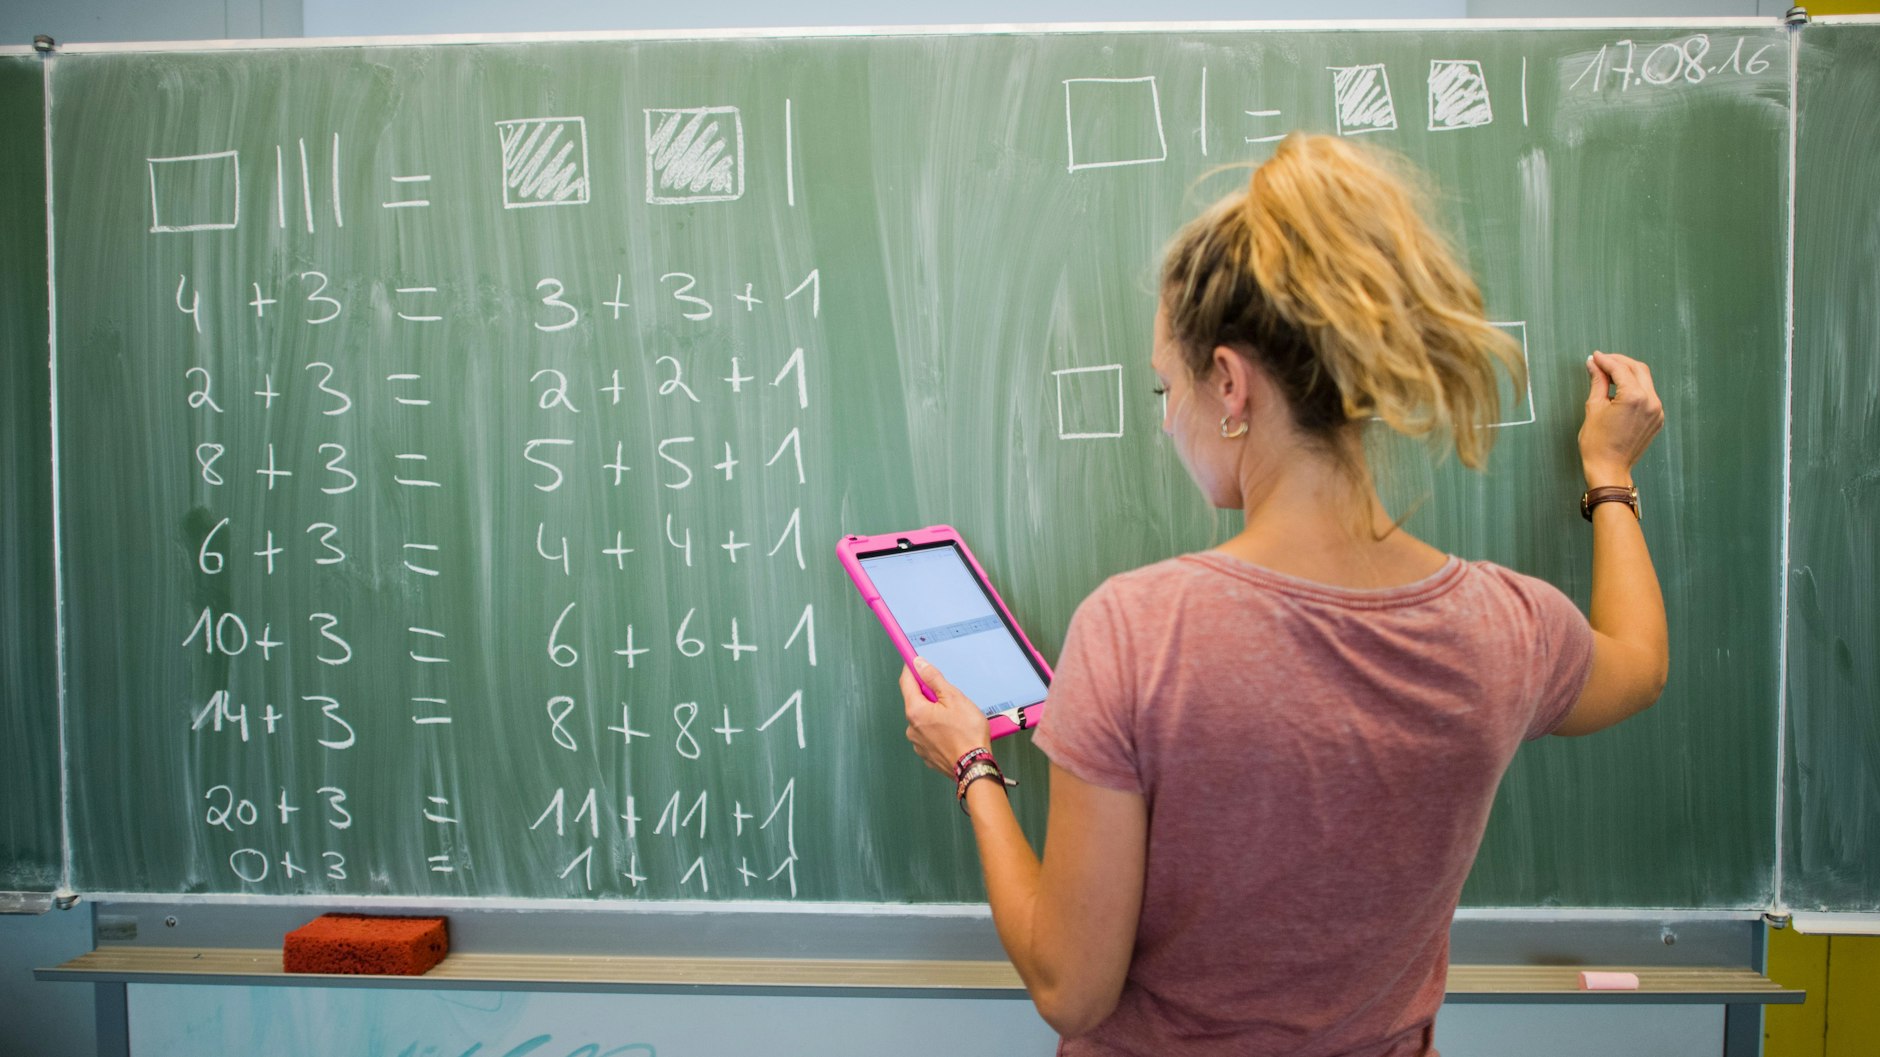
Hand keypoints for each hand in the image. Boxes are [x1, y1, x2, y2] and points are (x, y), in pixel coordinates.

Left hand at [900, 659, 991, 775]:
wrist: (974, 766)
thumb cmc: (968, 734)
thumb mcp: (954, 698)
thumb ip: (934, 679)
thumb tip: (920, 665)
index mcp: (916, 711)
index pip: (906, 682)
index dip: (911, 669)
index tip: (915, 662)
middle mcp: (912, 728)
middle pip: (916, 701)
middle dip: (930, 696)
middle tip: (950, 697)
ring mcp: (918, 743)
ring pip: (924, 719)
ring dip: (935, 715)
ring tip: (956, 719)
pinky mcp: (927, 754)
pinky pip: (929, 734)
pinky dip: (939, 730)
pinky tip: (954, 732)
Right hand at [1578, 351, 1664, 486]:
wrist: (1609, 469)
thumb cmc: (1597, 443)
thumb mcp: (1594, 408)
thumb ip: (1597, 382)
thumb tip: (1594, 365)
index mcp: (1634, 397)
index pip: (1620, 369)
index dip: (1605, 360)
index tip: (1595, 357)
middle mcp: (1651, 401)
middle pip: (1638, 369)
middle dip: (1619, 362)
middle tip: (1602, 361)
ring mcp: (1657, 411)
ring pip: (1645, 381)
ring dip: (1628, 373)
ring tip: (1609, 374)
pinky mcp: (1657, 419)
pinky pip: (1648, 395)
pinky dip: (1635, 388)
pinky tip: (1620, 390)